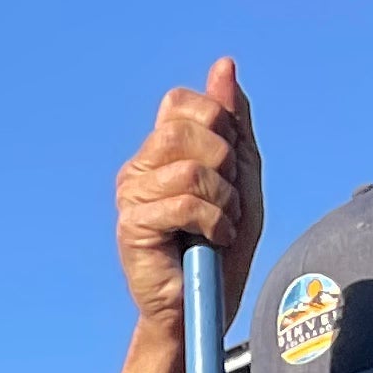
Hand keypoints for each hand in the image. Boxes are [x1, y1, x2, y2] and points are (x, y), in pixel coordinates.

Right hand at [114, 60, 262, 334]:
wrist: (205, 307)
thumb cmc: (223, 246)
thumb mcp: (242, 173)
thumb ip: (234, 121)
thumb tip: (223, 65)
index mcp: (160, 151)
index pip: (179, 103)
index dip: (213, 122)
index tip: (226, 161)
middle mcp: (138, 170)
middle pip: (181, 130)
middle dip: (221, 160)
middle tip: (227, 196)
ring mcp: (130, 200)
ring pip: (187, 168)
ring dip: (221, 198)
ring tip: (222, 223)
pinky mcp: (131, 229)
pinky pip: (182, 204)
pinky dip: (212, 222)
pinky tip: (211, 241)